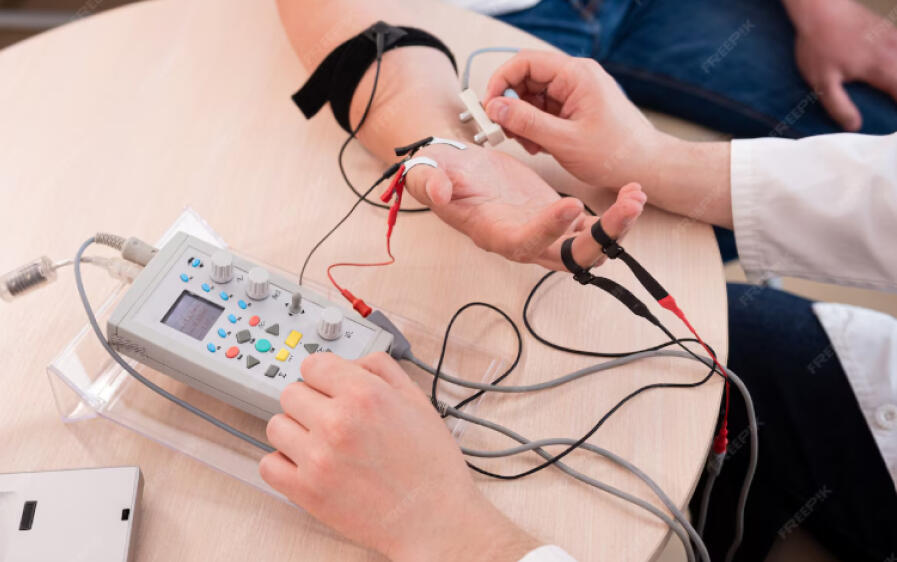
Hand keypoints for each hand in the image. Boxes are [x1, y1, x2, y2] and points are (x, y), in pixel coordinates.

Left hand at [260, 352, 538, 561]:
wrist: (434, 519)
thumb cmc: (431, 466)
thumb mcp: (418, 401)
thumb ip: (382, 369)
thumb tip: (352, 362)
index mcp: (365, 394)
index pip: (313, 364)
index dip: (322, 375)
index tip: (327, 387)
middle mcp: (337, 421)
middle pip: (291, 392)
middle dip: (309, 402)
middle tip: (328, 418)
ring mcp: (317, 457)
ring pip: (276, 425)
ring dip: (294, 431)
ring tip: (319, 443)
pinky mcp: (306, 491)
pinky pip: (268, 464)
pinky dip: (282, 463)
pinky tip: (306, 465)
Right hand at [403, 142, 646, 270]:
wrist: (458, 170)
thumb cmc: (440, 173)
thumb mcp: (428, 173)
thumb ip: (430, 185)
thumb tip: (441, 194)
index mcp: (495, 233)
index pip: (525, 242)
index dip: (547, 229)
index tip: (569, 205)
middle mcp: (524, 241)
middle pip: (569, 257)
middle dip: (602, 238)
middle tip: (628, 206)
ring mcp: (545, 233)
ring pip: (589, 246)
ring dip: (617, 227)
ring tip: (637, 195)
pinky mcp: (560, 220)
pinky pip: (594, 227)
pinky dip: (616, 215)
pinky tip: (631, 191)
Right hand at [481, 50, 663, 189]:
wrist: (646, 166)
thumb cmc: (616, 153)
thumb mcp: (564, 140)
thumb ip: (526, 122)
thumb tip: (495, 107)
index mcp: (576, 75)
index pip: (525, 62)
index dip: (501, 81)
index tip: (490, 107)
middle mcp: (575, 77)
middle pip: (526, 78)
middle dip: (510, 105)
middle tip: (504, 131)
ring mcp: (575, 91)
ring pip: (532, 96)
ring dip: (522, 120)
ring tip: (528, 144)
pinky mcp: (574, 107)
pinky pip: (543, 109)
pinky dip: (534, 126)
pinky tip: (539, 145)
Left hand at [785, 0, 896, 130]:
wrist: (819, 8)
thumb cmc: (818, 45)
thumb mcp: (822, 82)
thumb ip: (839, 106)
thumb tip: (854, 125)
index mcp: (881, 67)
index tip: (894, 126)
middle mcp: (894, 51)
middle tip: (890, 104)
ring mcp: (894, 37)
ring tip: (890, 91)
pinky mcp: (889, 30)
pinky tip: (890, 70)